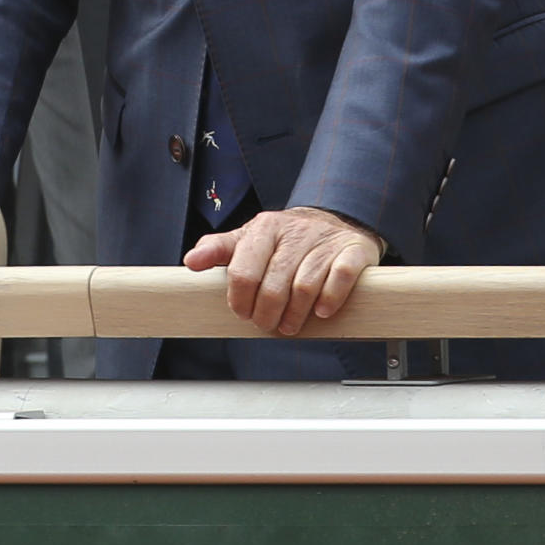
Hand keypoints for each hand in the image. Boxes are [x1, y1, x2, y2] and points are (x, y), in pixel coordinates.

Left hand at [183, 206, 382, 335]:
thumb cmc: (286, 239)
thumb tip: (191, 261)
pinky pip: (340, 277)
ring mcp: (325, 241)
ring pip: (304, 286)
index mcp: (265, 228)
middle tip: (267, 323)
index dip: (240, 300)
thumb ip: (219, 250)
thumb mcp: (249, 239)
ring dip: (295, 315)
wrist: (335, 220)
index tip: (243, 312)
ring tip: (290, 324)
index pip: (243, 270)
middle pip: (274, 285)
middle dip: (267, 314)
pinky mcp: (353, 251)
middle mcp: (295, 231)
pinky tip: (321, 311)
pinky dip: (330, 299)